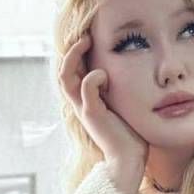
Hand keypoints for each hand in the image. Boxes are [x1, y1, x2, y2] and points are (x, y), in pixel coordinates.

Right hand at [57, 31, 148, 170]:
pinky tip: (105, 74)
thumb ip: (117, 90)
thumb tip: (121, 72)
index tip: (90, 36)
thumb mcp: (122, 105)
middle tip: (85, 33)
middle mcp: (79, 103)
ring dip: (74, 56)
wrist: (128, 159)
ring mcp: (83, 108)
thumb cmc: (130, 135)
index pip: (72, 70)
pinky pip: (86, 88)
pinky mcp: (92, 114)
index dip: (76, 52)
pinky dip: (94, 77)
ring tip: (86, 41)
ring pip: (66, 76)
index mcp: (86, 100)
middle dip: (70, 48)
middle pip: (63, 69)